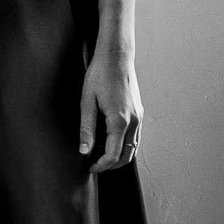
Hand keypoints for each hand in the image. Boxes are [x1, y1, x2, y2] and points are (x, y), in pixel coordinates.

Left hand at [81, 37, 143, 168]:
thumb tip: (84, 150)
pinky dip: (125, 145)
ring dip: (120, 156)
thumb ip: (86, 128)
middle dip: (111, 165)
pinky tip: (111, 141)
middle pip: (127, 156)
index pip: (113, 155)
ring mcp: (139, 117)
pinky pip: (135, 136)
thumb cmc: (100, 75)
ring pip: (133, 147)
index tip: (90, 167)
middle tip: (95, 164)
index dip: (101, 165)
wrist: (116, 57)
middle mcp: (134, 121)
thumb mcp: (87, 102)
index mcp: (120, 121)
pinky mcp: (139, 112)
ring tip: (102, 155)